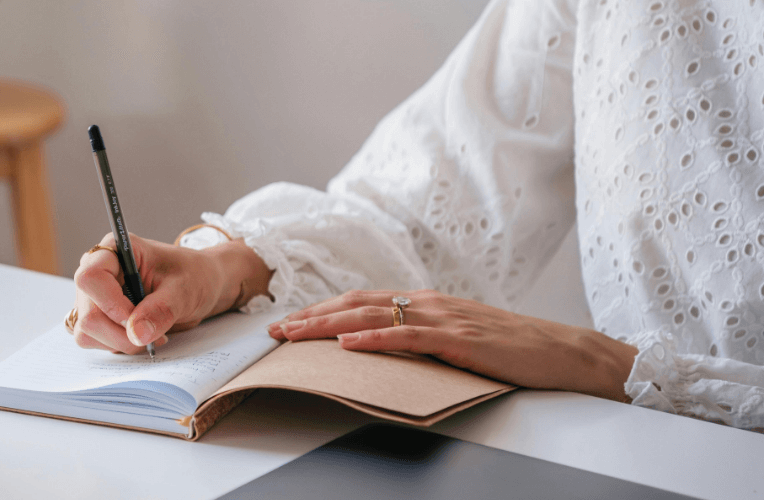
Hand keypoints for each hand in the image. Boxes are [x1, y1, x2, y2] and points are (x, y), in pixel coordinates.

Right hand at [71, 233, 270, 353]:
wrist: (199, 285)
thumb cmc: (193, 276)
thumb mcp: (184, 290)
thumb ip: (161, 309)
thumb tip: (135, 334)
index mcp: (114, 251)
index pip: (90, 277)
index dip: (110, 304)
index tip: (136, 319)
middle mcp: (96, 272)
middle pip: (87, 313)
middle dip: (119, 333)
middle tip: (153, 334)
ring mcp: (92, 296)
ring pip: (86, 331)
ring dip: (119, 342)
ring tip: (151, 333)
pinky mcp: (97, 316)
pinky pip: (93, 340)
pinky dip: (117, 345)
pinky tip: (141, 335)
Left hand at [268, 289, 638, 401]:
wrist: (563, 351)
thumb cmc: (512, 349)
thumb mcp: (457, 339)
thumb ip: (422, 339)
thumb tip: (383, 350)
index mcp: (425, 302)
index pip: (362, 302)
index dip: (323, 311)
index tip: (290, 323)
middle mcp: (428, 303)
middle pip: (357, 305)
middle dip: (312, 317)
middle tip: (275, 331)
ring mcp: (443, 318)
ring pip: (373, 317)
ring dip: (329, 325)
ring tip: (296, 335)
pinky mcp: (459, 338)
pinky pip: (408, 337)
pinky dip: (375, 340)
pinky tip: (349, 345)